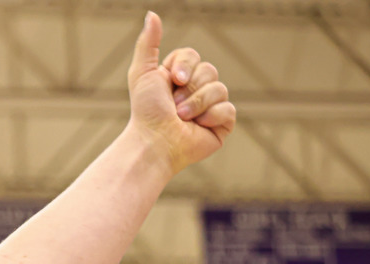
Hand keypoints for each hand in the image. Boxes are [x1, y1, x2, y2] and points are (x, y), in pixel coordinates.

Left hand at [126, 12, 234, 174]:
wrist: (154, 144)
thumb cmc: (145, 112)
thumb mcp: (141, 73)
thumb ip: (147, 44)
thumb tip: (152, 14)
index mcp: (179, 77)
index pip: (193, 56)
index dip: (185, 66)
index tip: (173, 80)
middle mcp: (196, 90)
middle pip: (209, 70)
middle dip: (190, 90)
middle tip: (173, 106)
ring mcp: (211, 107)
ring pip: (220, 89)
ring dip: (196, 104)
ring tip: (181, 118)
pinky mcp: (222, 124)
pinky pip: (228, 109)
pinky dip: (211, 117)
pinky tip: (197, 127)